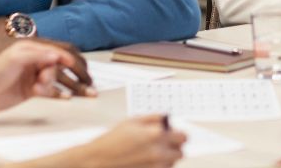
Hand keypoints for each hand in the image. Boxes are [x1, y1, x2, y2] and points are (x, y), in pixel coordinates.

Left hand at [0, 41, 81, 111]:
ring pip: (51, 79)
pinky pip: (48, 91)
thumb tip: (57, 56)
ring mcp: (32, 76)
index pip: (52, 51)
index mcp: (29, 50)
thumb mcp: (16, 59)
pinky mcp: (31, 90)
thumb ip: (38, 56)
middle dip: (52, 73)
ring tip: (37, 89)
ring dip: (48, 85)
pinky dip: (56, 94)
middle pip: (54, 66)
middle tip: (42, 80)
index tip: (71, 63)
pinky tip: (64, 97)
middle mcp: (32, 62)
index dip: (63, 57)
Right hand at [55, 115, 186, 167]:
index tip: (173, 135)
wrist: (97, 161)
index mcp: (156, 135)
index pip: (183, 137)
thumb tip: (168, 119)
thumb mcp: (132, 121)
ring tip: (151, 155)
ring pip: (172, 164)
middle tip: (162, 145)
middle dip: (173, 148)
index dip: (178, 135)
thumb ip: (154, 118)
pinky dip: (158, 167)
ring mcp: (155, 167)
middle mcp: (158, 152)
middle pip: (180, 152)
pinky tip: (147, 162)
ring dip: (167, 159)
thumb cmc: (112, 141)